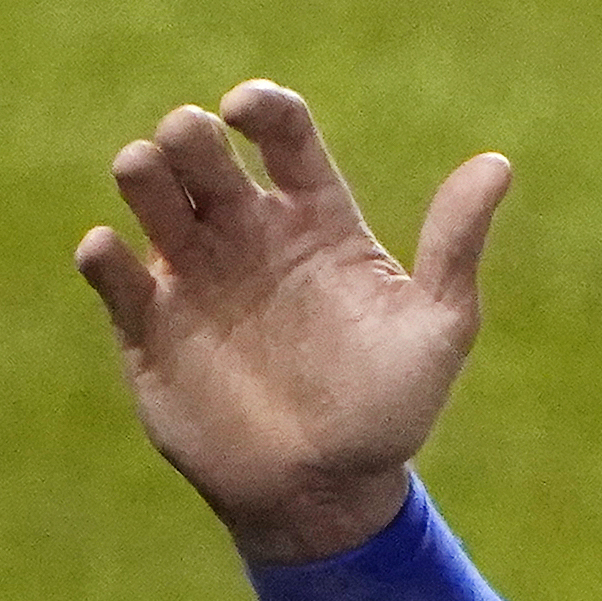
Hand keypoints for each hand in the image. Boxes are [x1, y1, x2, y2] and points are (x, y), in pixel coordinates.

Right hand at [71, 80, 514, 564]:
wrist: (327, 494)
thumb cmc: (389, 410)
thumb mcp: (437, 329)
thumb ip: (454, 246)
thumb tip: (497, 164)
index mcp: (314, 217)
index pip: (280, 132)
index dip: (259, 106)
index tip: (246, 109)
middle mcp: (247, 233)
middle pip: (201, 149)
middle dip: (188, 132)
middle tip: (192, 143)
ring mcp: (194, 275)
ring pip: (149, 191)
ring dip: (141, 170)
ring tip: (147, 175)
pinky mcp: (150, 327)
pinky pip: (112, 272)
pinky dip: (104, 253)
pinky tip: (115, 253)